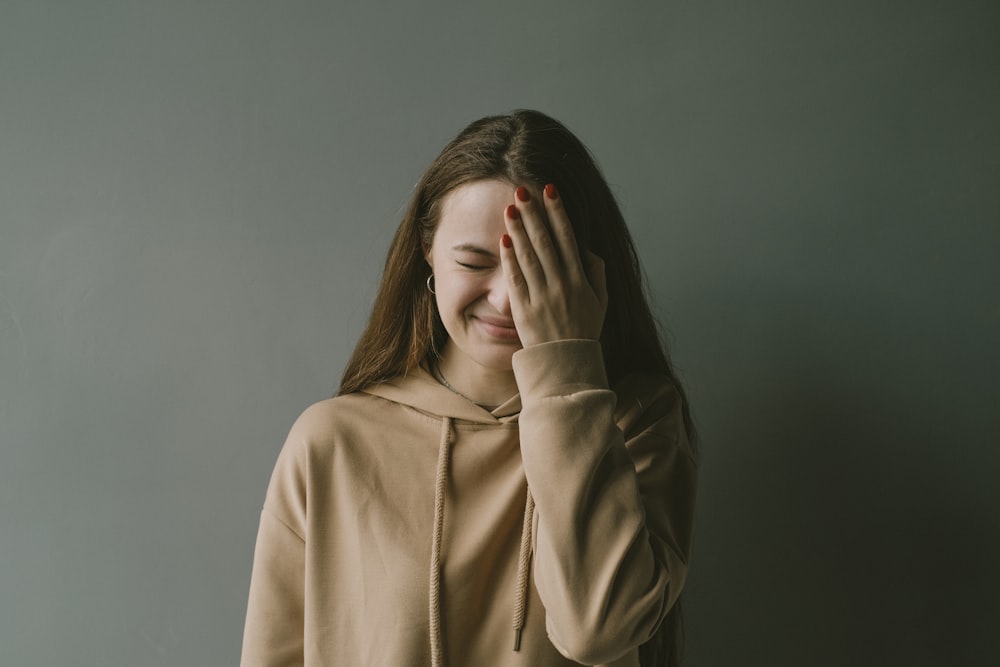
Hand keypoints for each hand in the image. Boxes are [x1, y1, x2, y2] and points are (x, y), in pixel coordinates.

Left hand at [499, 184, 607, 347]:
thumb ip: (596, 273)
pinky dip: (509, 258)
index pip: (567, 237)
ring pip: (529, 256)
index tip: (550, 190)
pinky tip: (504, 239)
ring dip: (519, 229)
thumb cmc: (583, 331)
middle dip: (534, 213)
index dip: (558, 212)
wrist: (566, 363)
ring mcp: (542, 296)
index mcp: (580, 279)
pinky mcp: (524, 309)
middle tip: (523, 190)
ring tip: (510, 208)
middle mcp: (561, 284)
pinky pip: (516, 279)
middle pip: (545, 241)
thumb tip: (588, 249)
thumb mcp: (600, 302)